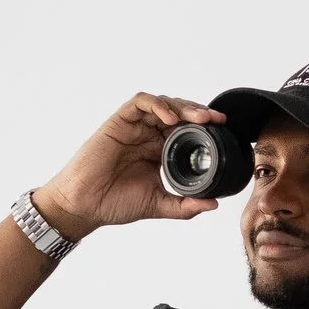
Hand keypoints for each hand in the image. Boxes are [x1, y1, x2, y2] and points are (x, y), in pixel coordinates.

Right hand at [36, 93, 227, 240]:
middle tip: (216, 121)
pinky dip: (157, 105)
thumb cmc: (114, 203)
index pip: (186, 131)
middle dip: (199, 114)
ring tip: (200, 119)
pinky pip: (140, 103)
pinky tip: (169, 118)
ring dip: (183, 107)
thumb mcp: (157, 204)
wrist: (84, 205)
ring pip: (163, 104)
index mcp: (159, 151)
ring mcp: (133, 127)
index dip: (205, 128)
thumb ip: (184, 205)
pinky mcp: (118, 122)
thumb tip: (213, 204)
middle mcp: (148, 135)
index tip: (224, 132)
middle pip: (178, 113)